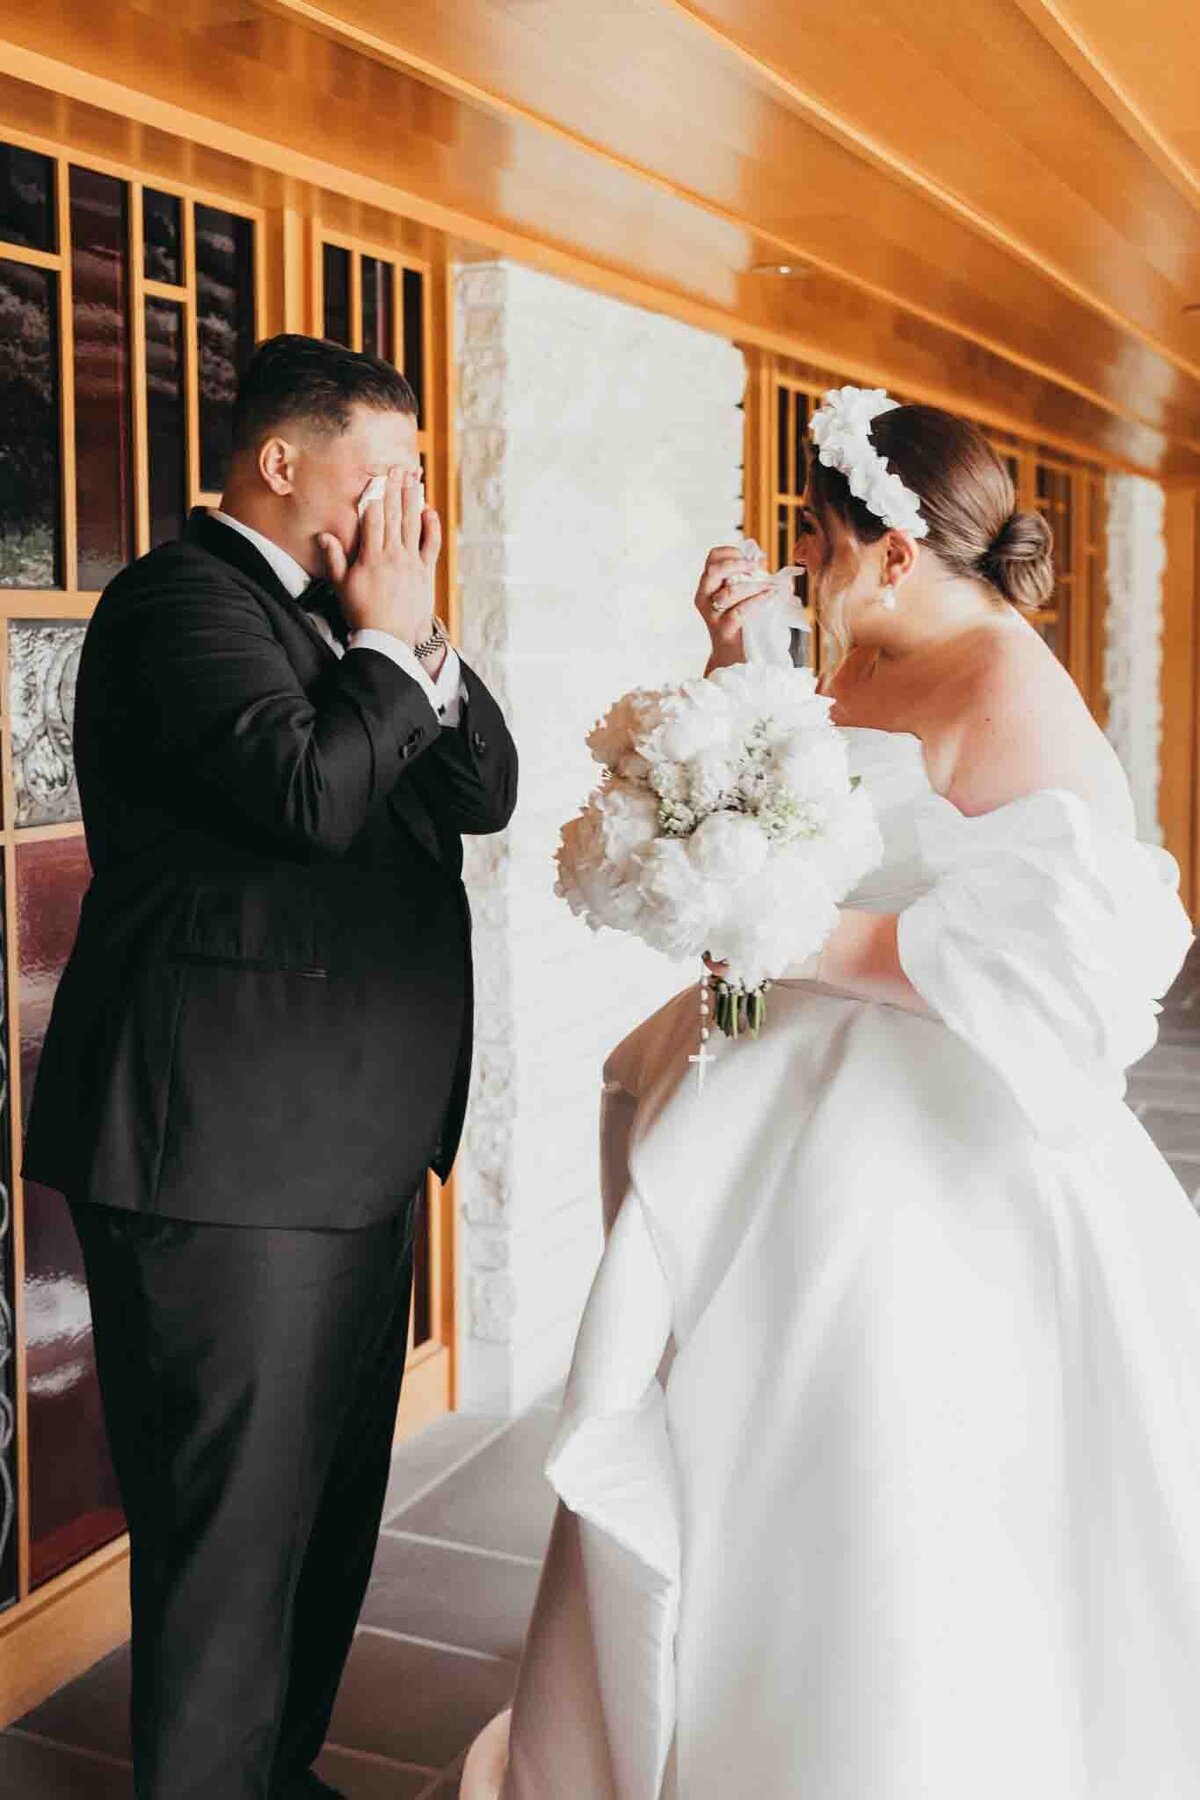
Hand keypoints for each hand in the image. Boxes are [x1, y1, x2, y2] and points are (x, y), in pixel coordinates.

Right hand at [319, 468, 441, 646]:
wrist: (388, 638)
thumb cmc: (361, 612)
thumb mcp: (342, 586)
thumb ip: (335, 558)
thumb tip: (324, 535)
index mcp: (371, 557)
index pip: (373, 519)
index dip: (374, 496)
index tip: (376, 477)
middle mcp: (393, 556)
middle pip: (393, 516)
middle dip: (394, 490)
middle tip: (396, 469)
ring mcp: (411, 563)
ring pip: (412, 525)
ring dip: (412, 500)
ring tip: (412, 480)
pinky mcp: (424, 572)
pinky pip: (430, 545)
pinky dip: (431, 527)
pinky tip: (429, 510)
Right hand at [694, 546, 775, 672]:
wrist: (732, 659)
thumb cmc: (740, 624)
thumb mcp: (742, 596)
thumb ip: (749, 578)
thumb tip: (762, 560)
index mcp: (708, 586)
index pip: (712, 558)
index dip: (732, 552)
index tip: (749, 557)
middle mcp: (704, 599)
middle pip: (714, 571)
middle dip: (738, 564)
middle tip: (756, 567)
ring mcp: (712, 616)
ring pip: (730, 591)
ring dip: (755, 585)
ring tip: (773, 585)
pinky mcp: (723, 631)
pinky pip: (740, 612)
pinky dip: (759, 601)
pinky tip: (772, 597)